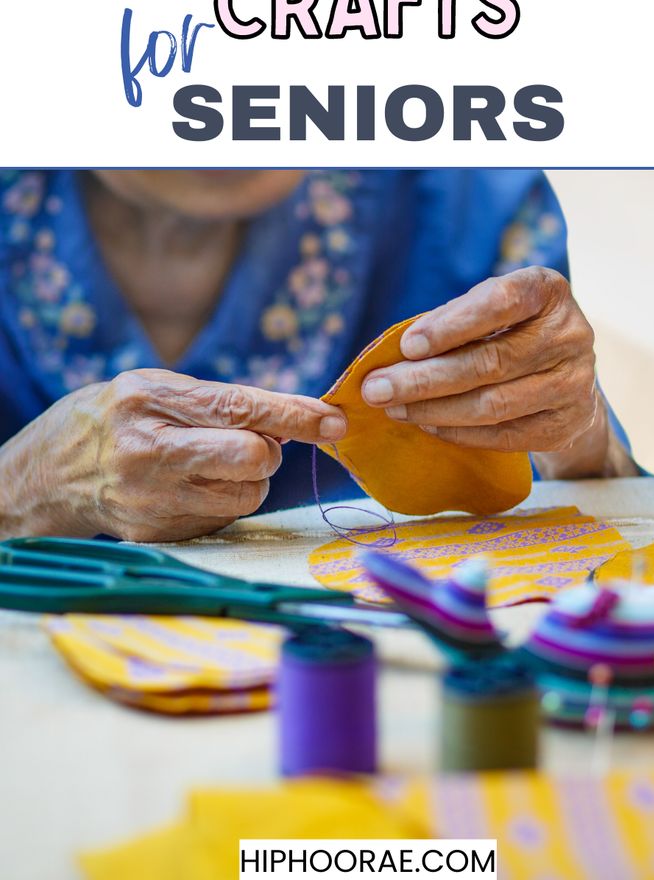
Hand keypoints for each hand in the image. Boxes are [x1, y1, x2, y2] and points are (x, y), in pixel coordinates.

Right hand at [0, 369, 346, 541]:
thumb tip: (296, 418)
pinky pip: (225, 519)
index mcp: (148, 402)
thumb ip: (221, 400)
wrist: (52, 472)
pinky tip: (193, 487)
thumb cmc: (117, 416)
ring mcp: (152, 501)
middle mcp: (149, 454)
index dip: (294, 415)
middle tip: (251, 443)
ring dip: (250, 479)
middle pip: (252, 458)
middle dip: (268, 450)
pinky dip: (224, 501)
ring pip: (247, 495)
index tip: (333, 420)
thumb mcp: (156, 387)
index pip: (240, 409)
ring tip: (214, 463)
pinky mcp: (160, 535)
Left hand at [361, 268, 635, 478]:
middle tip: (376, 388)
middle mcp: (570, 335)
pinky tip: (426, 424)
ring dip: (434, 409)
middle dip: (424, 378)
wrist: (566, 377)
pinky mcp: (565, 425)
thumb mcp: (490, 310)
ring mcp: (573, 383)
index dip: (452, 324)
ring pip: (492, 404)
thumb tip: (395, 355)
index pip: (502, 302)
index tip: (407, 345)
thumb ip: (453, 321)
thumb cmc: (511, 332)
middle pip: (490, 362)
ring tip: (393, 408)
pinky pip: (503, 436)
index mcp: (547, 291)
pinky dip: (458, 432)